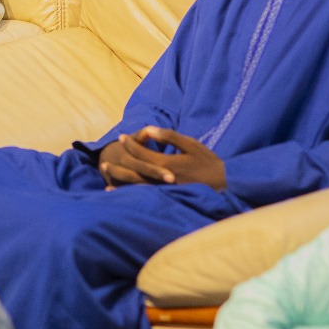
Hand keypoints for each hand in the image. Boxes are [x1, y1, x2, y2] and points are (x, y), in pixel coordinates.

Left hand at [98, 126, 226, 190]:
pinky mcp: (168, 199)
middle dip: (119, 165)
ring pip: (137, 187)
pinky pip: (145, 196)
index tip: (120, 137)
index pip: (142, 154)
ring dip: (120, 181)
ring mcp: (165, 192)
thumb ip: (169, 137)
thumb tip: (148, 129)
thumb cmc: (208, 163)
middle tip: (103, 161)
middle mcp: (163, 180)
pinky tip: (121, 193)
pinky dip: (131, 194)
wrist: (226, 186)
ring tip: (107, 178)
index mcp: (168, 165)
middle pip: (135, 172)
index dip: (130, 144)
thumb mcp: (191, 145)